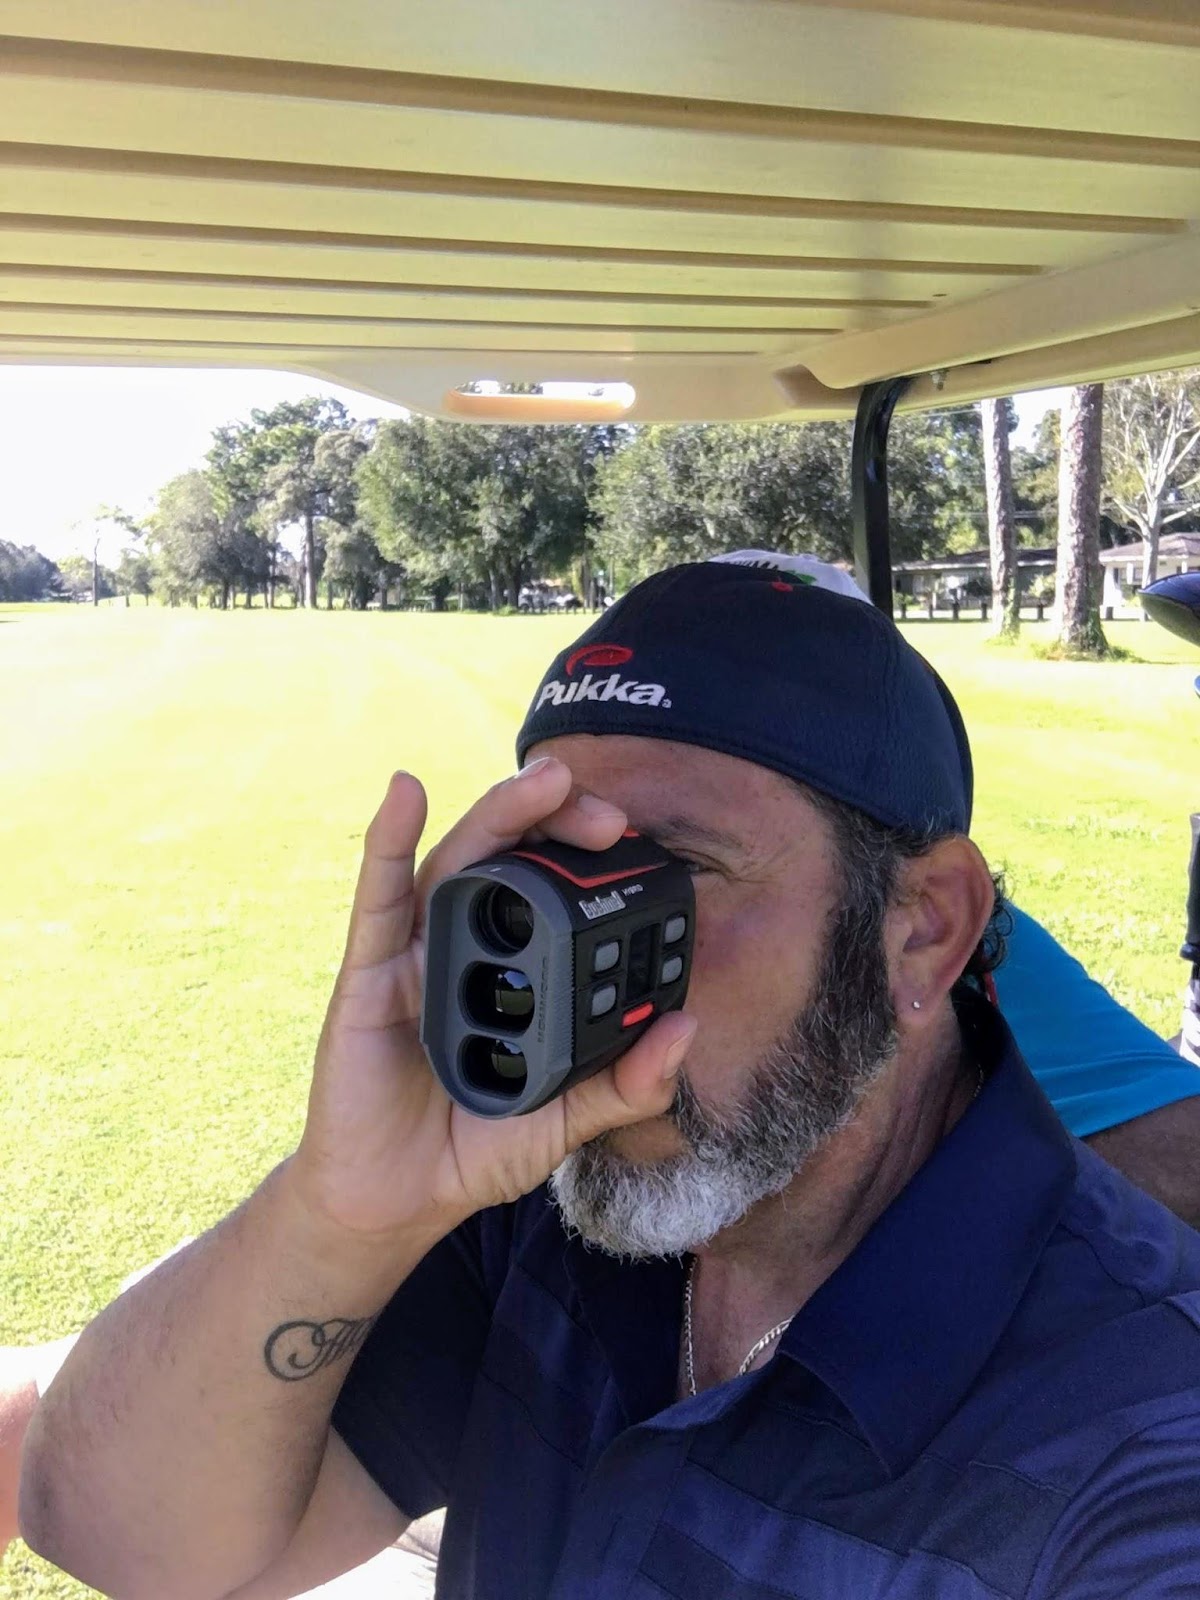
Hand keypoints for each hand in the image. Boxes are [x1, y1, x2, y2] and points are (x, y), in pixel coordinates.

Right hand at [288, 759, 695, 1245]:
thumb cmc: (476, 1148)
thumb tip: (686, 1029)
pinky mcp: (369, 971)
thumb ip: (625, 1085)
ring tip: (545, 780)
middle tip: (610, 816)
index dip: (593, 860)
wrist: (397, 1201)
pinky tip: (405, 791)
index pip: (556, 892)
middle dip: (560, 822)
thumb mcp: (565, 1119)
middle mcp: (468, 944)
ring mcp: (418, 951)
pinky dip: (387, 838)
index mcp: (517, 968)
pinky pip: (379, 895)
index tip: (638, 844)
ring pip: (460, 862)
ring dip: (500, 813)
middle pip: (513, 859)